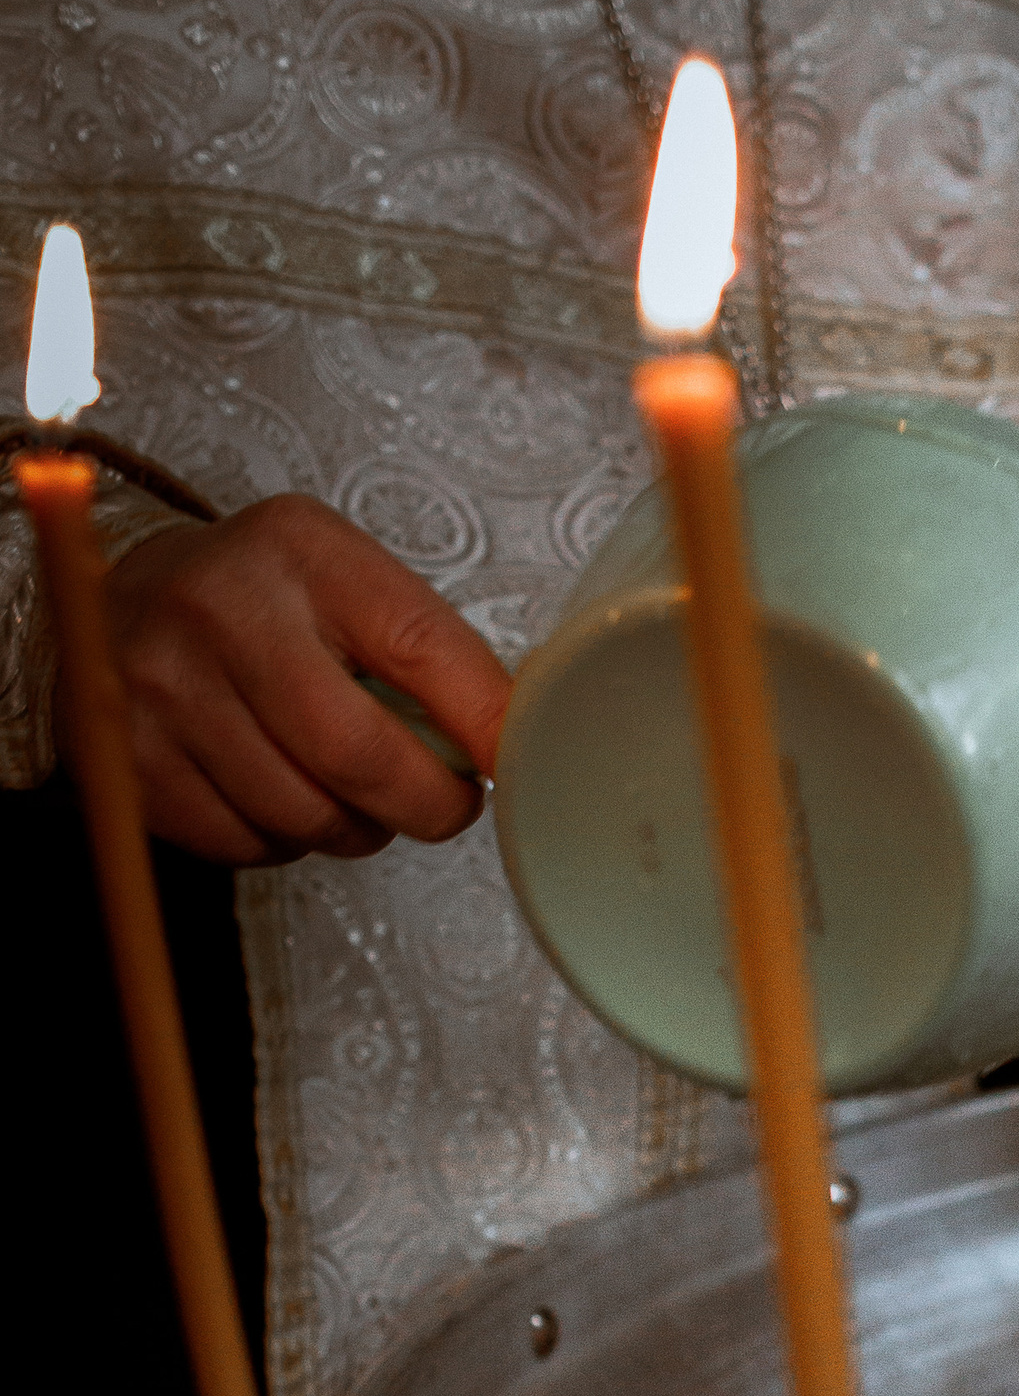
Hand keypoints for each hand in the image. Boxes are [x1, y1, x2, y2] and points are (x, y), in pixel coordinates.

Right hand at [101, 500, 510, 863]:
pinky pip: (242, 845)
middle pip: (357, 757)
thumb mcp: (347, 581)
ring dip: (353, 828)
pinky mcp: (127, 759)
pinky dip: (282, 841)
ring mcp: (163, 687)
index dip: (486, 724)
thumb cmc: (265, 599)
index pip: (422, 649)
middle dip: (425, 805)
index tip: (518, 764)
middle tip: (445, 805)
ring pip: (302, 815)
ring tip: (349, 790)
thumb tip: (506, 745)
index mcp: (303, 551)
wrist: (123, 599)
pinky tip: (278, 794)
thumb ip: (427, 652)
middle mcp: (222, 611)